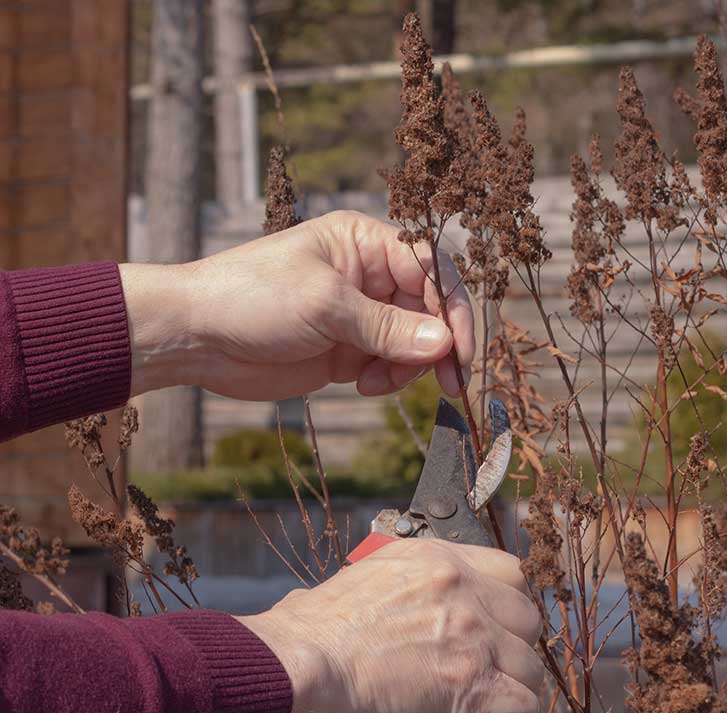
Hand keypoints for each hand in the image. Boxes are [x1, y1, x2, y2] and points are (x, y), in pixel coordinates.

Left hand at [120, 210, 474, 399]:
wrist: (195, 337)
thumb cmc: (251, 298)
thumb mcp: (325, 307)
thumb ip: (388, 327)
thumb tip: (444, 345)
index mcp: (366, 242)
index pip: (433, 268)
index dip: (454, 308)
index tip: (460, 350)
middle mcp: (370, 275)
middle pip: (432, 308)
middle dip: (437, 344)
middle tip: (447, 382)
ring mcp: (361, 313)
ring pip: (416, 341)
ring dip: (407, 366)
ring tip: (375, 381)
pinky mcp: (349, 349)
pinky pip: (391, 365)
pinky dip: (388, 378)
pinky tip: (362, 385)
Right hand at [239, 539, 543, 712]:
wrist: (303, 667)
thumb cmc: (311, 634)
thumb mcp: (358, 582)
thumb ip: (391, 591)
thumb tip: (368, 610)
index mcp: (435, 561)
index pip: (508, 570)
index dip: (507, 603)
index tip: (495, 626)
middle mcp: (462, 589)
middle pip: (527, 617)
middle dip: (513, 647)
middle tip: (489, 669)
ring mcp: (473, 635)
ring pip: (531, 666)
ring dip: (512, 690)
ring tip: (486, 711)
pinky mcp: (474, 684)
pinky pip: (523, 706)